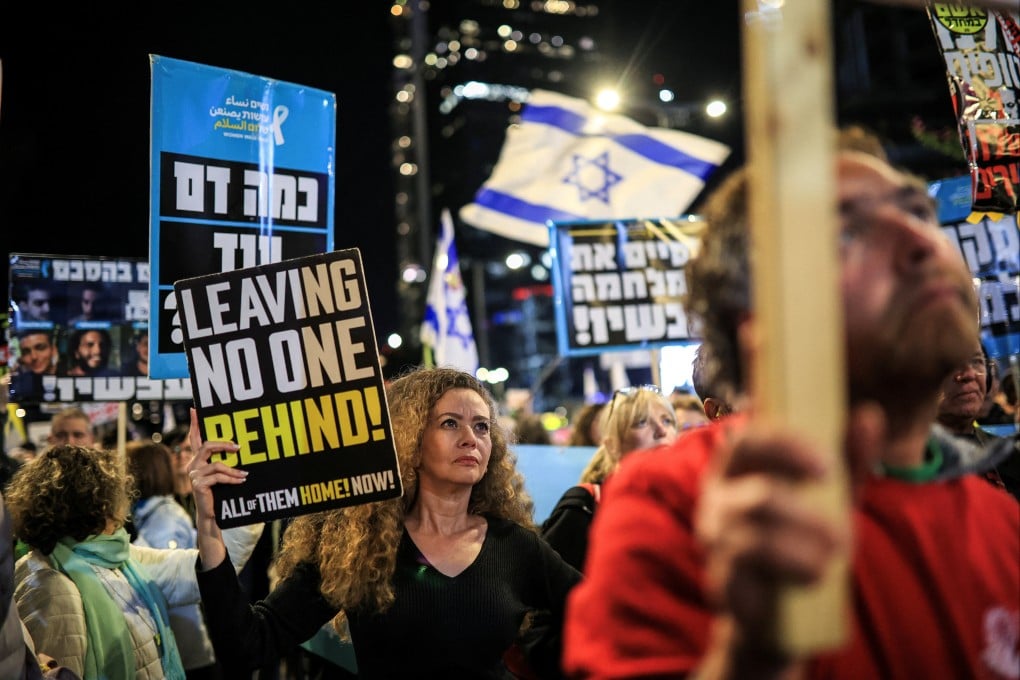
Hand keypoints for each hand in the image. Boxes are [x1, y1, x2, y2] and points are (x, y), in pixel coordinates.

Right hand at [187, 408, 246, 523]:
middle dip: (223, 444)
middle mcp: (193, 465)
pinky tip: (241, 481)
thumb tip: (238, 446)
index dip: (195, 423)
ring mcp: (194, 475)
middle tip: (238, 447)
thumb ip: (225, 460)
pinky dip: (232, 479)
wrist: (213, 514)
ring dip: (233, 470)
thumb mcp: (222, 473)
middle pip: (206, 446)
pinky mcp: (198, 484)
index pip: (195, 438)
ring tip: (245, 475)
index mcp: (198, 459)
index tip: (195, 409)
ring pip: (217, 464)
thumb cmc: (220, 492)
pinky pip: (218, 477)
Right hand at [693, 405, 883, 671]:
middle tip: (844, 533)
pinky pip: (750, 571)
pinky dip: (792, 570)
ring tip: (834, 558)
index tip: (826, 466)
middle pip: (757, 495)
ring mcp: (714, 541)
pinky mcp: (719, 580)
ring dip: (806, 548)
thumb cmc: (803, 540)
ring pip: (757, 536)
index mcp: (738, 469)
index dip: (783, 448)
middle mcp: (717, 499)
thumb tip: (869, 414)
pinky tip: (816, 577)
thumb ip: (848, 459)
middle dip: (809, 517)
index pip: (746, 442)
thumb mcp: (833, 497)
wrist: (783, 615)